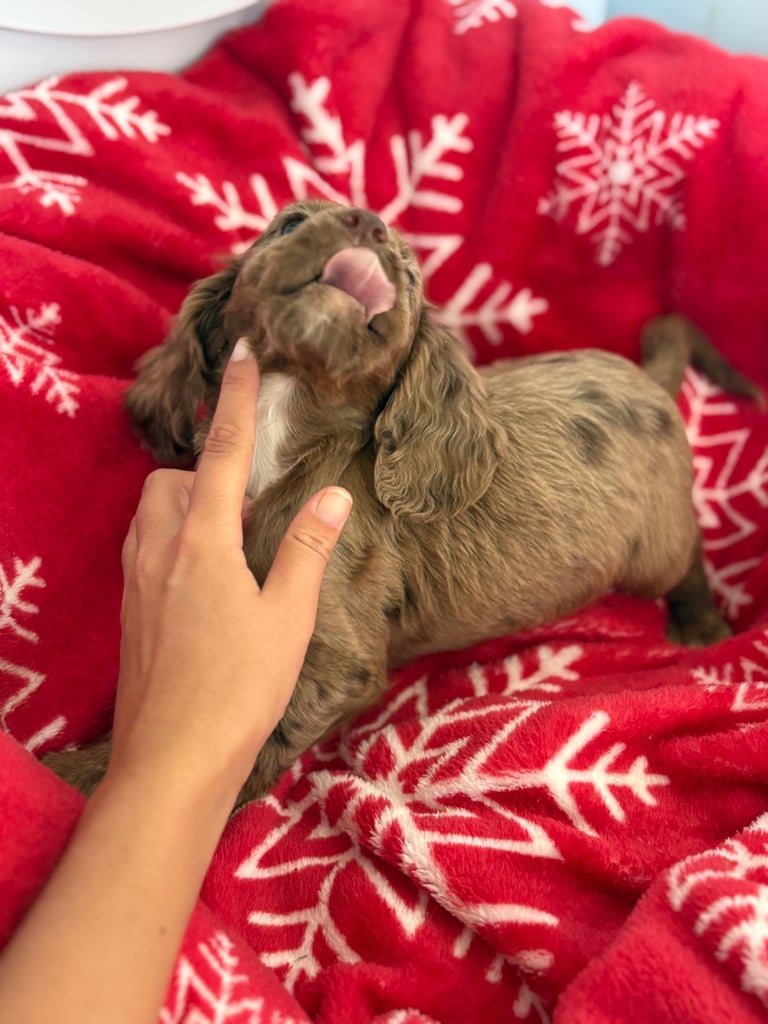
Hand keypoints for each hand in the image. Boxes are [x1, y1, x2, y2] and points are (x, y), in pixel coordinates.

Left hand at [110, 338, 351, 802]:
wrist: (172, 759)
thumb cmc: (239, 688)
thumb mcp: (288, 617)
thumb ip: (307, 549)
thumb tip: (333, 493)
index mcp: (202, 542)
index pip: (221, 453)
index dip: (235, 401)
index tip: (243, 355)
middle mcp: (158, 550)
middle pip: (172, 479)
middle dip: (205, 471)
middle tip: (250, 504)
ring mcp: (136, 582)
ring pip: (152, 512)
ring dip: (186, 504)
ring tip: (231, 540)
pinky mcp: (129, 611)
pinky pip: (145, 547)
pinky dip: (172, 538)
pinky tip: (204, 580)